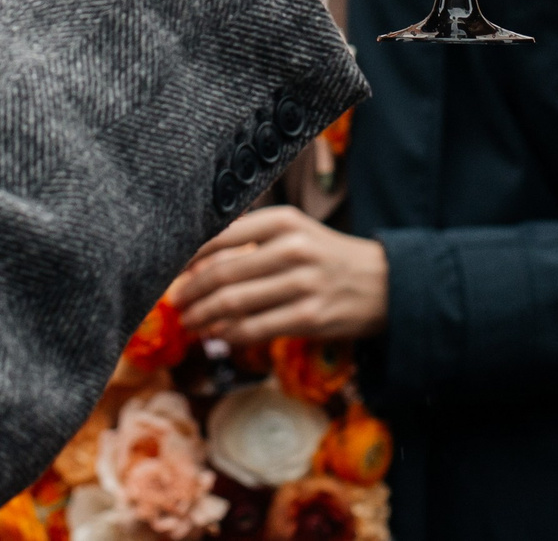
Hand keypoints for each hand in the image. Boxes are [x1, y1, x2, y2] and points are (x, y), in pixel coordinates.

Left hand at [171, 207, 388, 344]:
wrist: (385, 283)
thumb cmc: (327, 257)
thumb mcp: (296, 232)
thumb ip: (252, 239)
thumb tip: (197, 261)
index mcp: (284, 221)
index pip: (221, 235)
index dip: (189, 257)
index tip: (172, 271)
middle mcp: (292, 248)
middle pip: (222, 273)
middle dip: (191, 292)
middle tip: (176, 304)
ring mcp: (302, 284)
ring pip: (234, 303)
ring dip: (203, 317)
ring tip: (190, 322)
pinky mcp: (310, 316)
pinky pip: (255, 328)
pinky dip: (229, 334)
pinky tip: (218, 336)